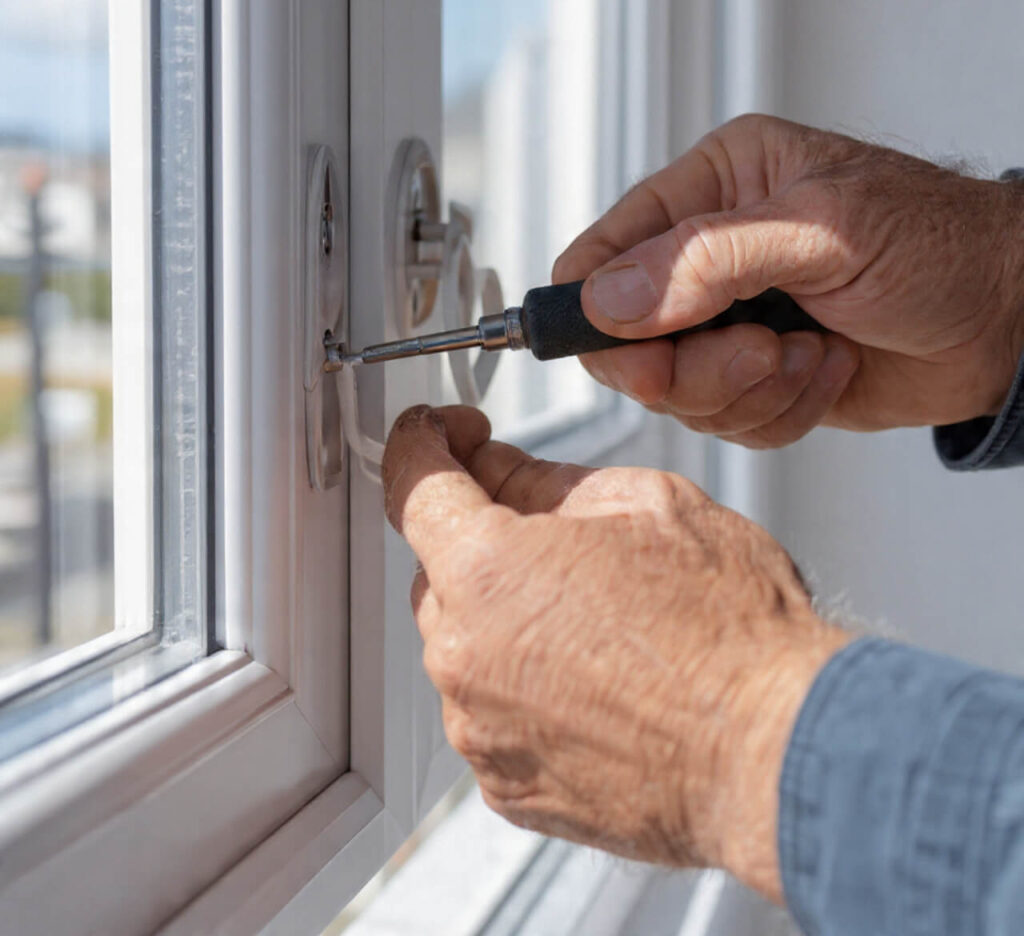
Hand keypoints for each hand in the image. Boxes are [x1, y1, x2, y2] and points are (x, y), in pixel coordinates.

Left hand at [382, 404, 849, 901]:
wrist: (775, 753)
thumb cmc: (730, 635)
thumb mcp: (647, 505)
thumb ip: (552, 482)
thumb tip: (507, 474)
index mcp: (489, 571)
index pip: (414, 485)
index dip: (424, 443)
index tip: (438, 436)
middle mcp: (464, 656)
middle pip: (439, 569)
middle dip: (482, 536)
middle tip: (552, 528)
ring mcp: (480, 729)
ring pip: (463, 643)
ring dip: (504, 615)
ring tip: (596, 616)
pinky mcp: (507, 785)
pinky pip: (489, 710)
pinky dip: (520, 684)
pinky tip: (592, 677)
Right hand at [553, 114, 1023, 444]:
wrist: (1009, 318)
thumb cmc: (939, 244)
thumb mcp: (823, 230)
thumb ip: (708, 259)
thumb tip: (607, 299)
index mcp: (712, 188)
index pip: (603, 253)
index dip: (596, 310)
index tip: (633, 352)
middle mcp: (709, 256)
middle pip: (627, 340)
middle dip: (690, 366)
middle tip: (752, 354)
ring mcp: (730, 322)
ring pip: (677, 391)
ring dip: (745, 389)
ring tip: (809, 352)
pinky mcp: (756, 376)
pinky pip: (726, 421)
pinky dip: (778, 411)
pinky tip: (827, 370)